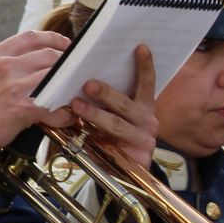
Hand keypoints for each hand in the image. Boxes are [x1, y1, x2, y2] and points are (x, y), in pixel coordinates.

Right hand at [0, 20, 72, 158]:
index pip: (31, 37)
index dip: (53, 38)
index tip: (64, 45)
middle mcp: (5, 65)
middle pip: (47, 55)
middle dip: (65, 63)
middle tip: (73, 71)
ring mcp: (15, 85)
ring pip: (54, 76)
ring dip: (68, 84)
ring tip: (72, 92)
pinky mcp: (23, 107)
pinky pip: (52, 105)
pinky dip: (63, 113)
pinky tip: (67, 117)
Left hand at [71, 43, 157, 170]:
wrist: (128, 176)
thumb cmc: (117, 140)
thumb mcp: (116, 119)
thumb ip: (109, 104)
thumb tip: (85, 81)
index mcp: (144, 107)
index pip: (147, 83)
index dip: (145, 66)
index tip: (140, 46)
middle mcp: (147, 121)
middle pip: (125, 104)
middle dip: (106, 93)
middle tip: (88, 83)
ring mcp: (143, 139)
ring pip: (115, 124)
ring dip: (94, 114)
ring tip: (76, 105)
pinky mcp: (136, 157)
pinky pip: (111, 145)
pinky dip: (94, 138)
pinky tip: (82, 132)